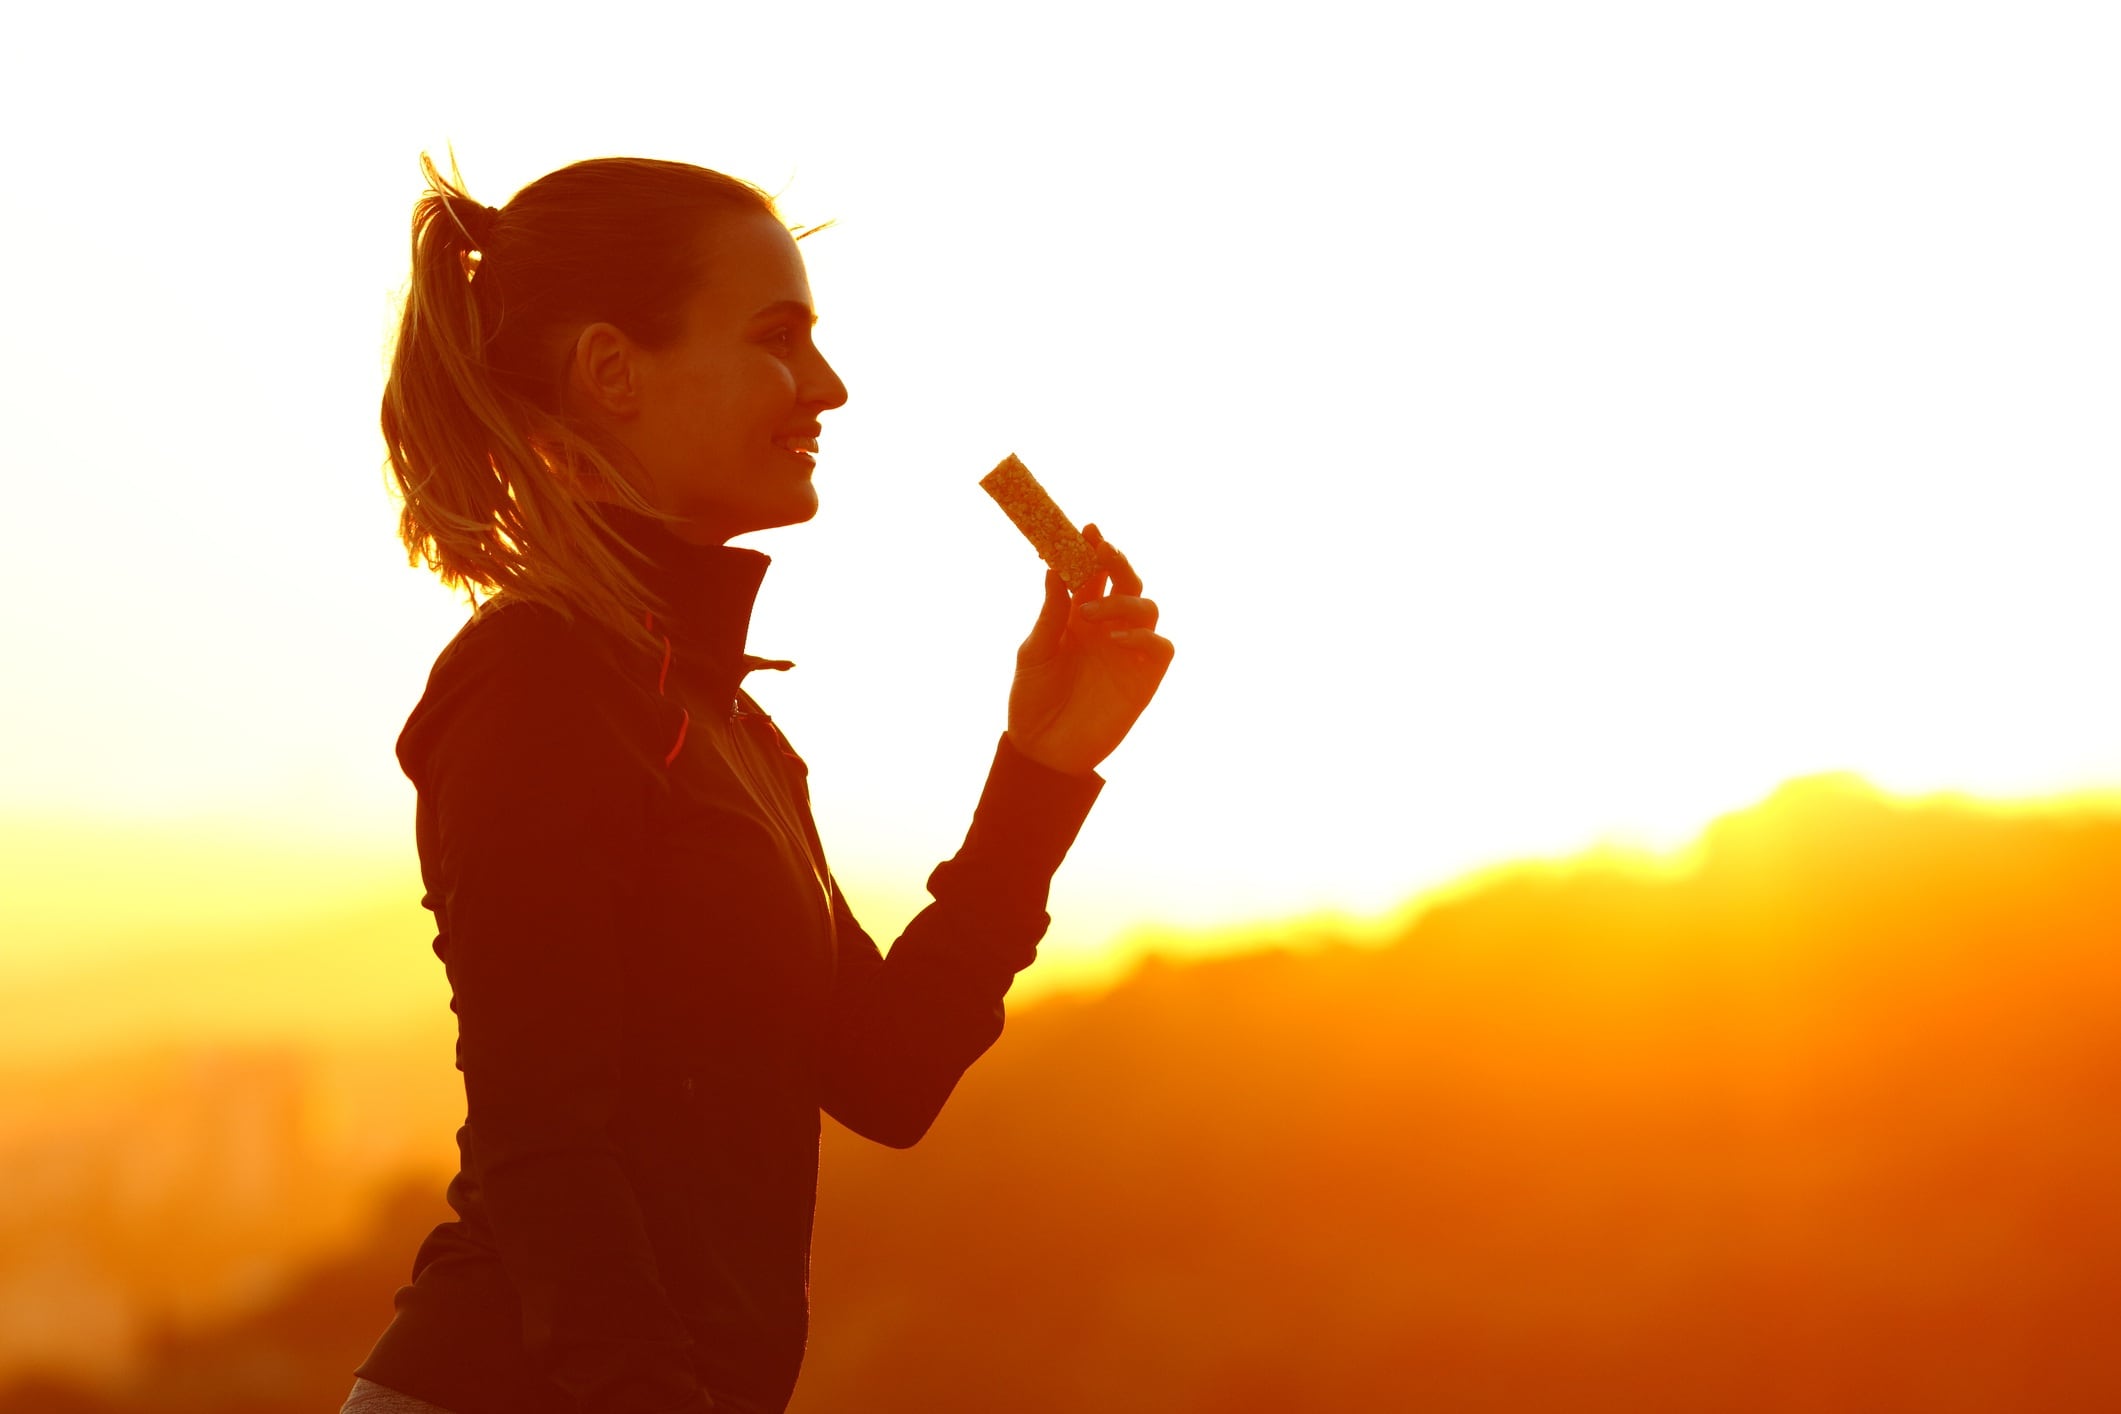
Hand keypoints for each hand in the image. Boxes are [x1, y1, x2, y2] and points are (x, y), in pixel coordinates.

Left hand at [1007, 526, 1174, 774]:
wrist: (1043, 750)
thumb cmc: (1032, 701)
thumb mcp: (1034, 653)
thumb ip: (1049, 614)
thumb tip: (1052, 570)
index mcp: (1077, 617)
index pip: (1091, 575)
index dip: (1092, 550)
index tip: (1086, 528)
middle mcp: (1106, 628)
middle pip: (1126, 582)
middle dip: (1117, 562)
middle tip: (1102, 550)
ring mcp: (1128, 651)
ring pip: (1146, 607)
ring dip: (1123, 601)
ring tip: (1090, 615)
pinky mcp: (1145, 678)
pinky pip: (1160, 646)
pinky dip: (1144, 636)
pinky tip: (1116, 640)